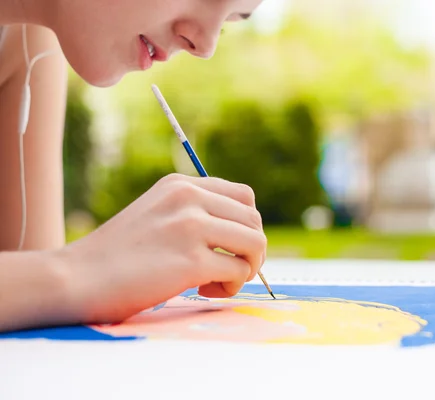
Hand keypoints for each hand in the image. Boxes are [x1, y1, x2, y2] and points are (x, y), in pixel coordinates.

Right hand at [58, 173, 266, 324]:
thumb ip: (194, 212)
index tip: (229, 247)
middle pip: (254, 220)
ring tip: (218, 281)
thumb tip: (242, 234)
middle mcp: (189, 198)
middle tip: (227, 269)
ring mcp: (191, 227)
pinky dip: (231, 287)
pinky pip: (239, 272)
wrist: (75, 278)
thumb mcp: (156, 213)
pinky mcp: (192, 261)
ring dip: (246, 268)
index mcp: (181, 184)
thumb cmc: (116, 254)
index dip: (245, 226)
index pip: (244, 196)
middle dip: (250, 250)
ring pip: (255, 244)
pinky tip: (204, 291)